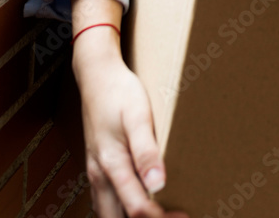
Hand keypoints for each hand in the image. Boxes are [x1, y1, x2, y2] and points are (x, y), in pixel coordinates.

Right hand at [71, 0, 188, 217]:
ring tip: (159, 212)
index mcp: (111, 164)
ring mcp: (95, 172)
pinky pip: (106, 201)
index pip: (136, 208)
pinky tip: (139, 203)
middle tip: (174, 215)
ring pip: (109, 213)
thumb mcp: (137, 116)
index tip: (183, 215)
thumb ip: (146, 150)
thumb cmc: (119, 92)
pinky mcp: (97, 167)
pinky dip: (122, 210)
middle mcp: (99, 175)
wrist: (96, 75)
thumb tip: (157, 183)